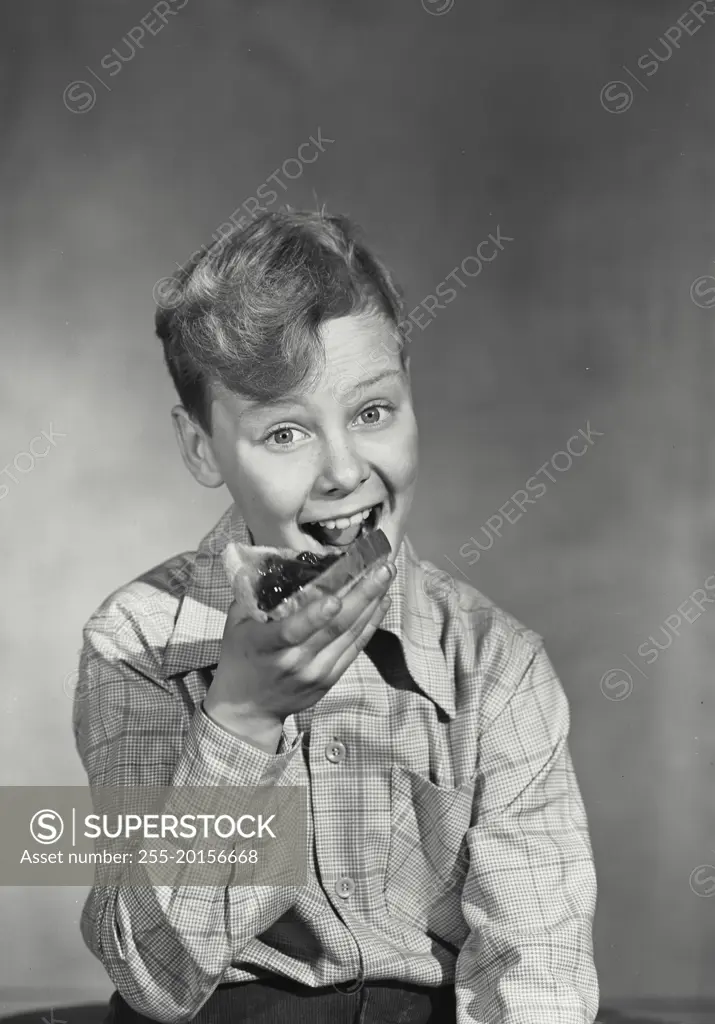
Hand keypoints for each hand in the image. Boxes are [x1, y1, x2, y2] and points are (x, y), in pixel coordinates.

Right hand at [204, 559, 394, 738]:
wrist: (247, 708)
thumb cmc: (240, 658)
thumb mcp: (236, 625)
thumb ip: (255, 596)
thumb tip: (280, 563)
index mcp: (265, 645)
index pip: (292, 631)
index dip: (314, 616)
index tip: (335, 598)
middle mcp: (294, 661)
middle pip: (333, 628)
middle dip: (361, 595)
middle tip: (382, 568)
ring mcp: (315, 672)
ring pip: (349, 636)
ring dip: (371, 604)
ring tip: (386, 576)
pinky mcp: (330, 679)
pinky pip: (355, 648)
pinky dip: (370, 624)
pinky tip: (381, 603)